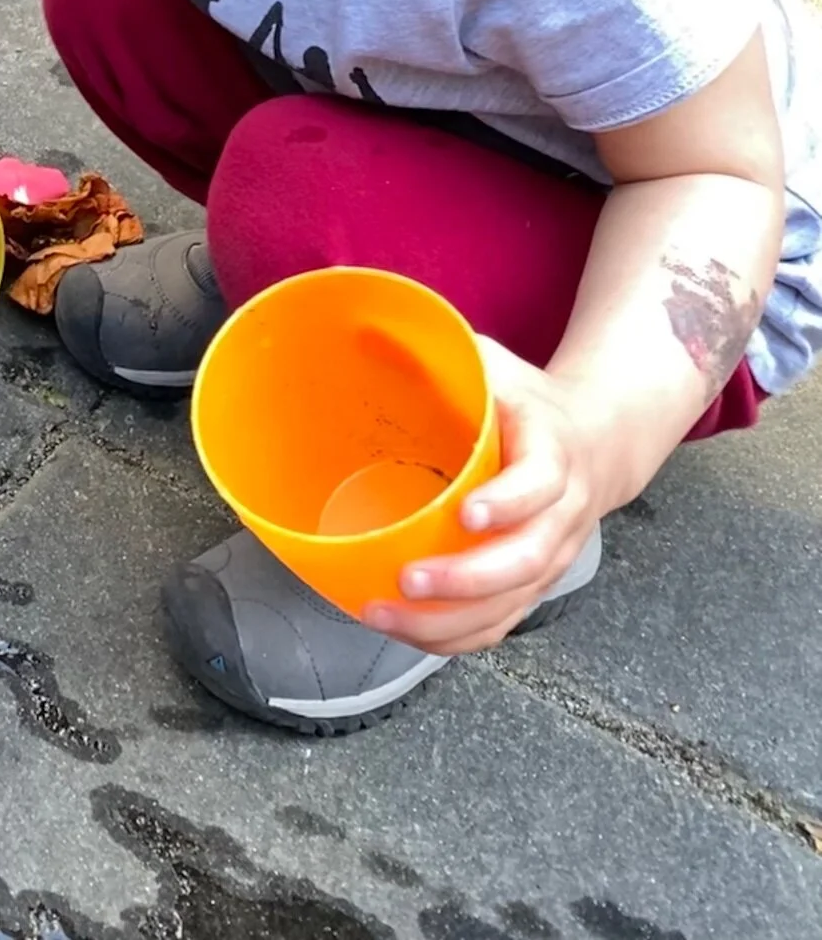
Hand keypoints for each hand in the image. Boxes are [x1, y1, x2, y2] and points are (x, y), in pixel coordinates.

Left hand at [360, 339, 611, 655]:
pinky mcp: (534, 585)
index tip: (467, 513)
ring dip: (450, 620)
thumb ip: (443, 351)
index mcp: (553, 454)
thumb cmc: (532, 403)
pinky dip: (455, 638)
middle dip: (466, 580)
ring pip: (510, 604)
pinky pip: (500, 623)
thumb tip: (366, 329)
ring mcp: (551, 558)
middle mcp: (561, 516)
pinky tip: (407, 633)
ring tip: (387, 614)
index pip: (541, 485)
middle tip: (409, 580)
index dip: (509, 503)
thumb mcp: (498, 365)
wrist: (599, 444)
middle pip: (525, 562)